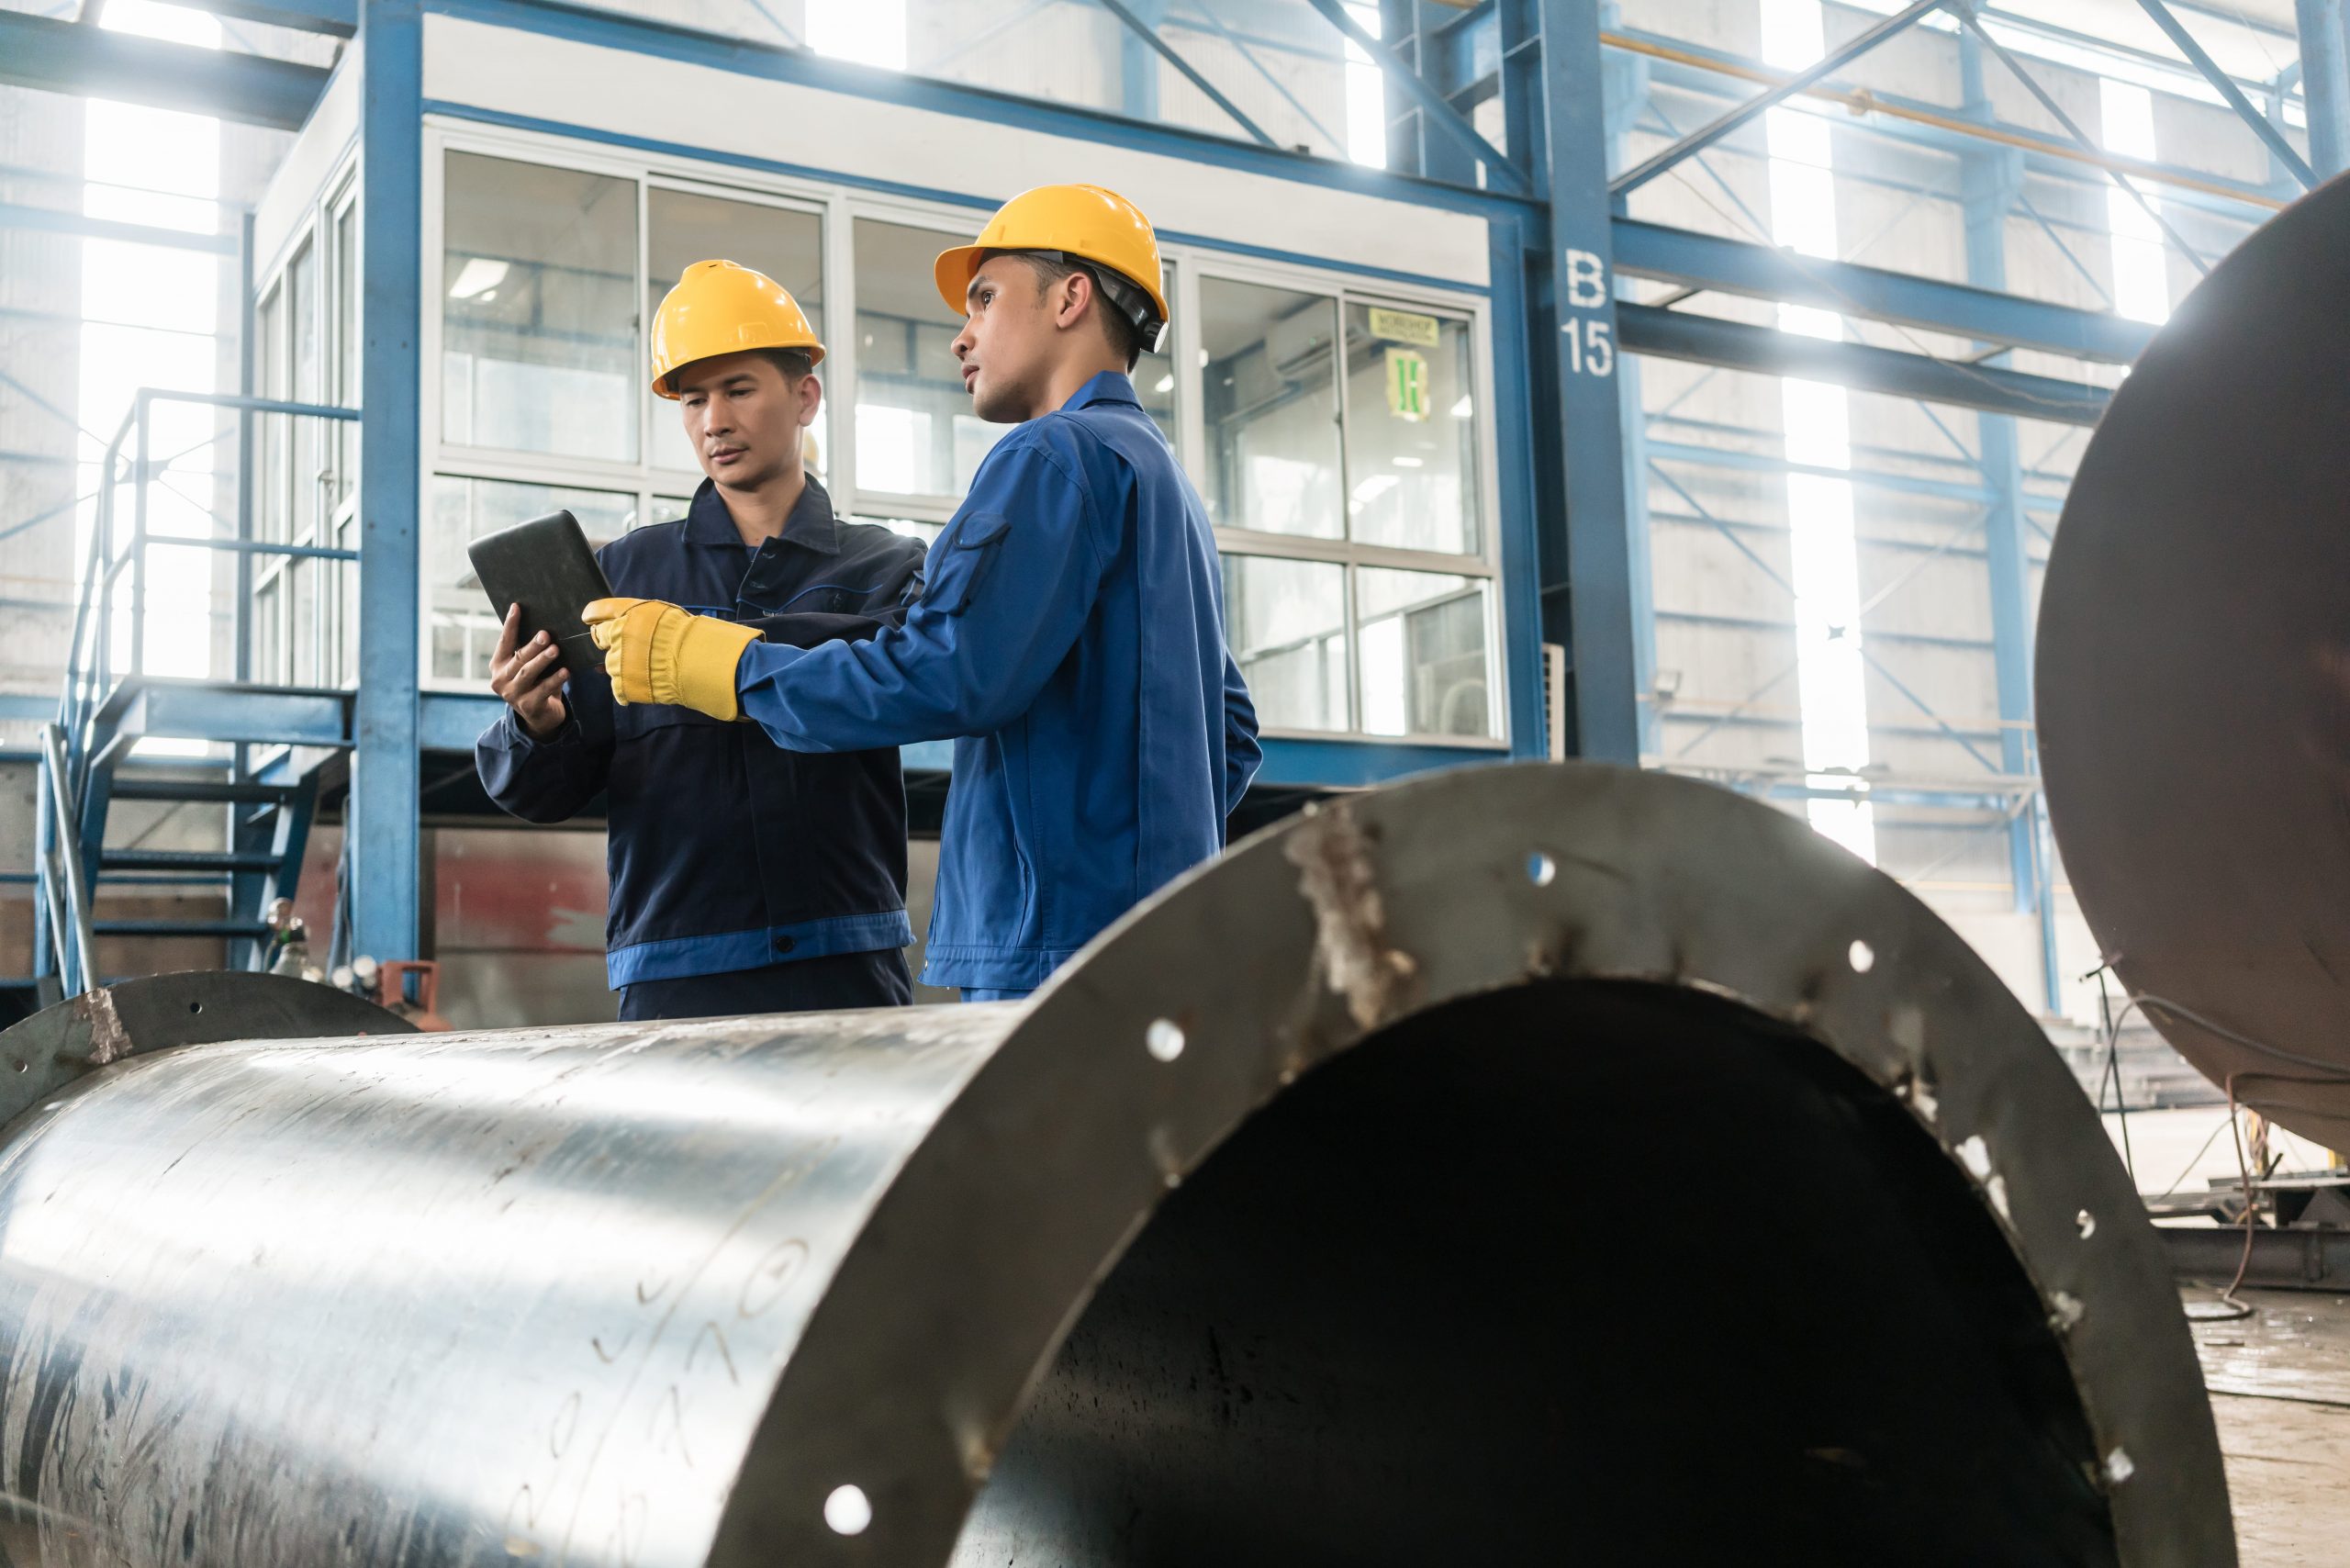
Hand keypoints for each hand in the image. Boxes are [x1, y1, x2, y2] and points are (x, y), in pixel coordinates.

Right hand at [490, 605, 567, 740]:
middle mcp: (500, 679)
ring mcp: (512, 694)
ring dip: (542, 660)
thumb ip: (529, 651)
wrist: (540, 716)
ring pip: (528, 673)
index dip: (510, 624)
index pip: (504, 642)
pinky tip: (566, 671)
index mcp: (497, 665)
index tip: (517, 607)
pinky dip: (555, 679)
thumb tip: (546, 626)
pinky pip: (543, 690)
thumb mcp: (528, 666)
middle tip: (545, 634)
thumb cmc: (535, 682)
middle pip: (518, 658)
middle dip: (532, 645)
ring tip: (556, 649)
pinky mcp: (527, 706)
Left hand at [584, 597, 760, 720]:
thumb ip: (634, 613)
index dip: (593, 616)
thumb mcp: (661, 611)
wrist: (697, 662)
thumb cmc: (684, 634)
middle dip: (609, 642)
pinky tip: (642, 683)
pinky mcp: (623, 685)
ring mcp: (617, 662)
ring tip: (645, 667)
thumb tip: (617, 617)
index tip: (591, 619)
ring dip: (622, 665)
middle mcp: (616, 636)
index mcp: (625, 614)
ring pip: (609, 664)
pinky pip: (617, 688)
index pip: (596, 612)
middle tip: (631, 647)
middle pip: (600, 639)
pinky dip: (626, 687)